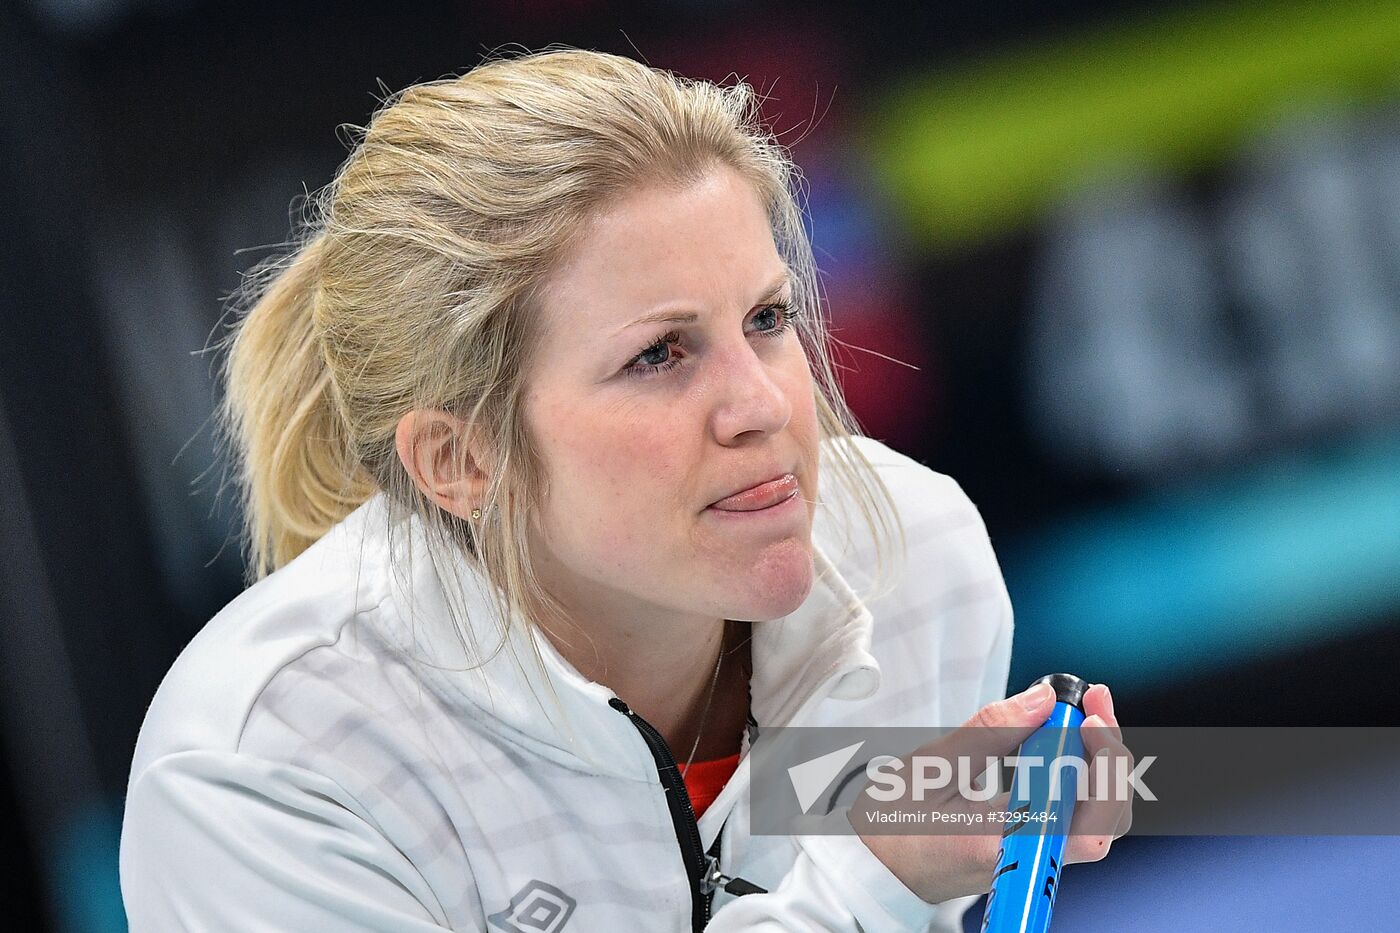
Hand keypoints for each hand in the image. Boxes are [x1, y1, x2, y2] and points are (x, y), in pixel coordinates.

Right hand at [852, 682, 1131, 904]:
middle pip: (1105, 820)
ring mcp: (1028, 856)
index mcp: (1004, 847)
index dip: (1104, 768)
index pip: (1089, 825)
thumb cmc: (888, 824)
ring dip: (1096, 761)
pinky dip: (1076, 770)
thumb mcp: (930, 767)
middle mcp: (1026, 859)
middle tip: (1092, 700)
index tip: (1087, 715)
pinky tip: (1058, 737)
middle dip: (1111, 755)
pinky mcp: (1023, 845)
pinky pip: (1069, 812)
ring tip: (1080, 711)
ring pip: (1093, 817)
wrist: (868, 867)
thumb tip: (1044, 699)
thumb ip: (990, 732)